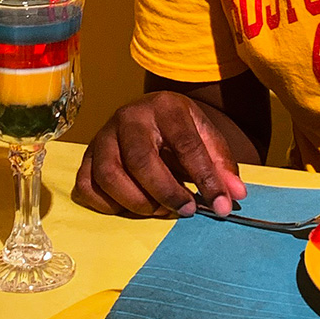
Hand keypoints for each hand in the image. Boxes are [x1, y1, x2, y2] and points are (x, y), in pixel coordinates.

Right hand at [71, 90, 248, 218]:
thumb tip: (234, 196)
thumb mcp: (206, 137)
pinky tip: (129, 207)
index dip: (204, 178)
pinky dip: (107, 205)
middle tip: (185, 211)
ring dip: (136, 202)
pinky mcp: (85, 156)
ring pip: (108, 175)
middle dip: (165, 192)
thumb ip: (222, 165)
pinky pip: (86, 186)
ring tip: (158, 209)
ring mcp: (102, 136)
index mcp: (165, 107)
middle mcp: (128, 117)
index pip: (186, 144)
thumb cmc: (179, 130)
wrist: (149, 113)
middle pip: (140, 160)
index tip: (220, 205)